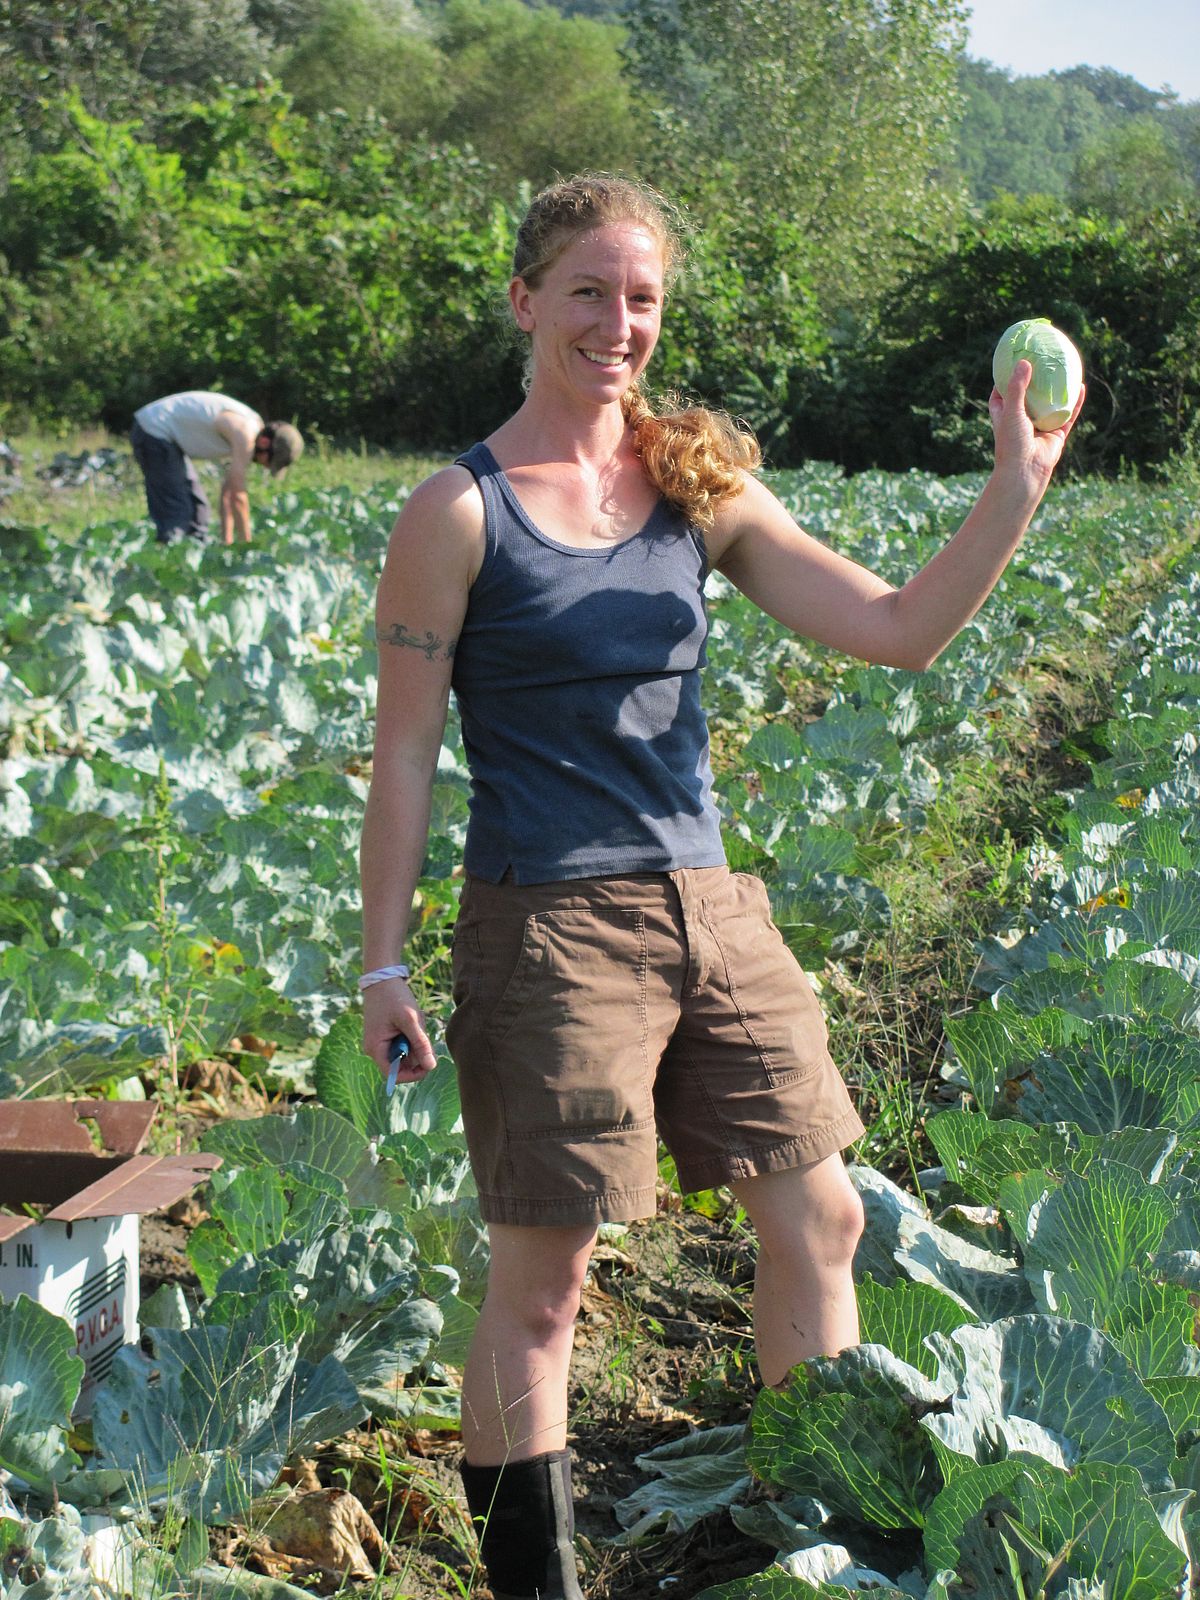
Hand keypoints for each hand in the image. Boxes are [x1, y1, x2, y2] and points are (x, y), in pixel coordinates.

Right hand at [362, 978, 436, 1081]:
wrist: (383, 977)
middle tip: (424, 1032)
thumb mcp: (410, 1019)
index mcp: (375, 1048)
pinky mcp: (386, 1036)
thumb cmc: (394, 996)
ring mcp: (380, 1042)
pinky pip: (403, 1043)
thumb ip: (420, 1044)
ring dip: (416, 1042)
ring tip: (417, 1021)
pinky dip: (412, 1035)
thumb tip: (431, 1067)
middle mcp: (375, 1048)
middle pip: (401, 1064)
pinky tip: (413, 1020)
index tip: (429, 1066)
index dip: (412, 1075)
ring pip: (404, 1053)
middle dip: (416, 1053)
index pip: (393, 1074)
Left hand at [989, 359, 1084, 488]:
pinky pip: (1068, 414)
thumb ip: (1017, 388)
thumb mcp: (1011, 411)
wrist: (1025, 471)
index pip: (1001, 394)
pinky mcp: (1056, 434)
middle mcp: (1023, 419)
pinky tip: (1081, 387)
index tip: (1011, 362)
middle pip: (1029, 395)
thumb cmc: (1012, 443)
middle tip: (1041, 359)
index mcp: (1006, 415)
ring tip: (1064, 369)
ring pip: (1051, 404)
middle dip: (1035, 380)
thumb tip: (1024, 362)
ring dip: (1057, 389)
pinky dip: (1075, 402)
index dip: (1005, 379)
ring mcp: (1040, 426)